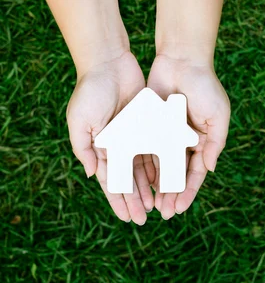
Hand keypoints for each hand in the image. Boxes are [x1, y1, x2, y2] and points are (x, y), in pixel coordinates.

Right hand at [67, 52, 154, 224]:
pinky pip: (155, 151)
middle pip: (129, 181)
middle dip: (135, 201)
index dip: (119, 201)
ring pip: (143, 170)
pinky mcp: (147, 126)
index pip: (111, 182)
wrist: (110, 63)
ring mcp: (133, 137)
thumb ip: (85, 149)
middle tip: (144, 220)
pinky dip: (159, 167)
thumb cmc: (90, 91)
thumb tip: (92, 175)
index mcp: (100, 148)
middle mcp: (117, 146)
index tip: (127, 219)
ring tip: (157, 206)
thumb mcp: (80, 121)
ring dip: (149, 188)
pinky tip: (165, 183)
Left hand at [147, 54, 229, 219]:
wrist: (182, 60)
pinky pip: (148, 150)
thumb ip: (214, 144)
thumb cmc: (205, 87)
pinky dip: (145, 166)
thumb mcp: (218, 116)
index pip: (195, 174)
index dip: (188, 192)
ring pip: (162, 167)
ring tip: (152, 205)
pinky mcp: (152, 125)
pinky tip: (140, 183)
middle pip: (178, 175)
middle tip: (165, 215)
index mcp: (203, 142)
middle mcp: (186, 142)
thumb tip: (208, 170)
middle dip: (172, 195)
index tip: (179, 209)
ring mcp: (168, 135)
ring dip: (158, 187)